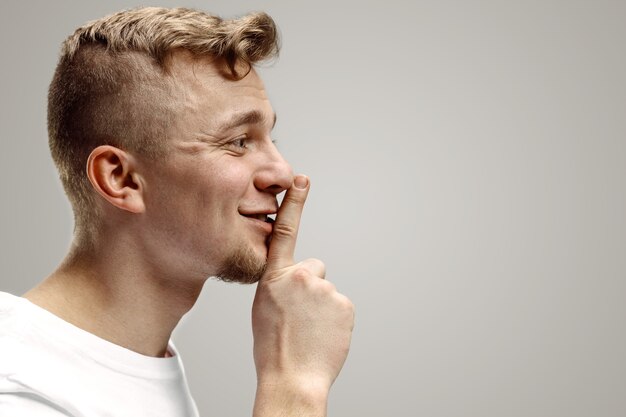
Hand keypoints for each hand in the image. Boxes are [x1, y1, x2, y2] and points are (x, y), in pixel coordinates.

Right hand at [251, 175, 354, 414]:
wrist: (292, 378)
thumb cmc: (273, 346)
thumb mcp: (264, 306)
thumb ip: (279, 284)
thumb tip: (297, 281)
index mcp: (275, 277)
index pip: (284, 231)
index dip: (295, 203)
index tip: (303, 179)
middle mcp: (302, 277)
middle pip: (314, 269)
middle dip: (310, 287)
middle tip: (300, 315)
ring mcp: (326, 290)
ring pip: (327, 291)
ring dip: (322, 306)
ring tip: (309, 330)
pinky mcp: (345, 305)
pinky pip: (341, 306)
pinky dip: (334, 318)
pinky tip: (323, 334)